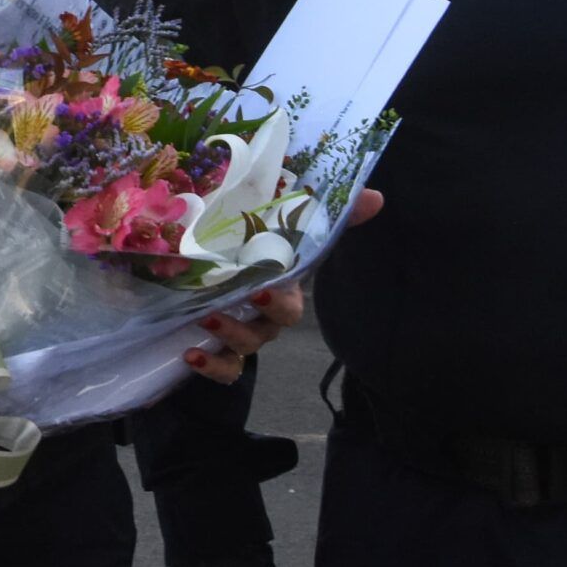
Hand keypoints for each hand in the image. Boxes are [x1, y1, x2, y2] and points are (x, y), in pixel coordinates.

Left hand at [185, 188, 377, 387]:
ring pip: (250, 343)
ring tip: (205, 318)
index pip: (295, 288)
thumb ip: (314, 209)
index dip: (284, 294)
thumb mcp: (264, 220)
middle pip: (280, 318)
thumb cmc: (240, 243)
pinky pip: (226, 368)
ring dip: (232, 334)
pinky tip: (190, 354)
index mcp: (280, 278)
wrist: (198, 272)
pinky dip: (212, 366)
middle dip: (268, 311)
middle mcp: (267, 309)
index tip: (266, 286)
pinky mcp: (220, 350)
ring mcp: (246, 331)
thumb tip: (377, 198)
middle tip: (247, 295)